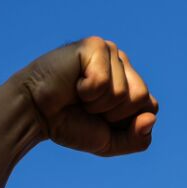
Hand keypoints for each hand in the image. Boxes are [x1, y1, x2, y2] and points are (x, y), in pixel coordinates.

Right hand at [13, 36, 158, 155]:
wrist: (36, 115)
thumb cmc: (71, 124)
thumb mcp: (110, 142)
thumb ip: (138, 139)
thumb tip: (150, 119)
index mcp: (131, 82)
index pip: (150, 107)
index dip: (125, 123)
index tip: (101, 119)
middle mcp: (123, 64)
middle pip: (141, 98)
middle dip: (113, 114)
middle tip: (88, 106)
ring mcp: (111, 52)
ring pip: (124, 92)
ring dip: (97, 103)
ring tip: (79, 95)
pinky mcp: (94, 45)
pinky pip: (104, 81)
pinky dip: (86, 92)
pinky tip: (73, 83)